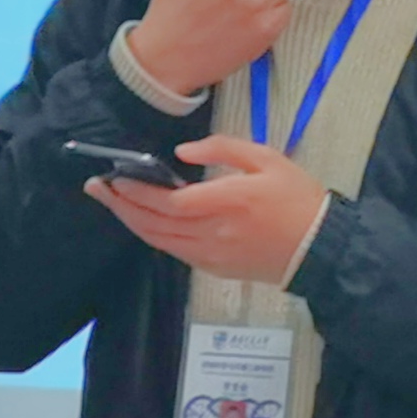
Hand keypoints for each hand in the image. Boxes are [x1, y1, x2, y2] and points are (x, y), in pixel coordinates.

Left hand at [84, 135, 330, 283]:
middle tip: (97, 187)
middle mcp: (213, 233)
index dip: (136, 192)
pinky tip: (143, 221)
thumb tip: (181, 153)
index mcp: (227, 202)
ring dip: (130, 221)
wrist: (320, 247)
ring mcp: (211, 255)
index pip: (168, 201)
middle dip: (120, 205)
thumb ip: (222, 149)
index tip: (114, 176)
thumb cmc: (297, 197)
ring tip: (111, 203)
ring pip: (158, 240)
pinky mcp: (213, 268)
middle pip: (154, 223)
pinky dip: (152, 235)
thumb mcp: (267, 159)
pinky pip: (173, 251)